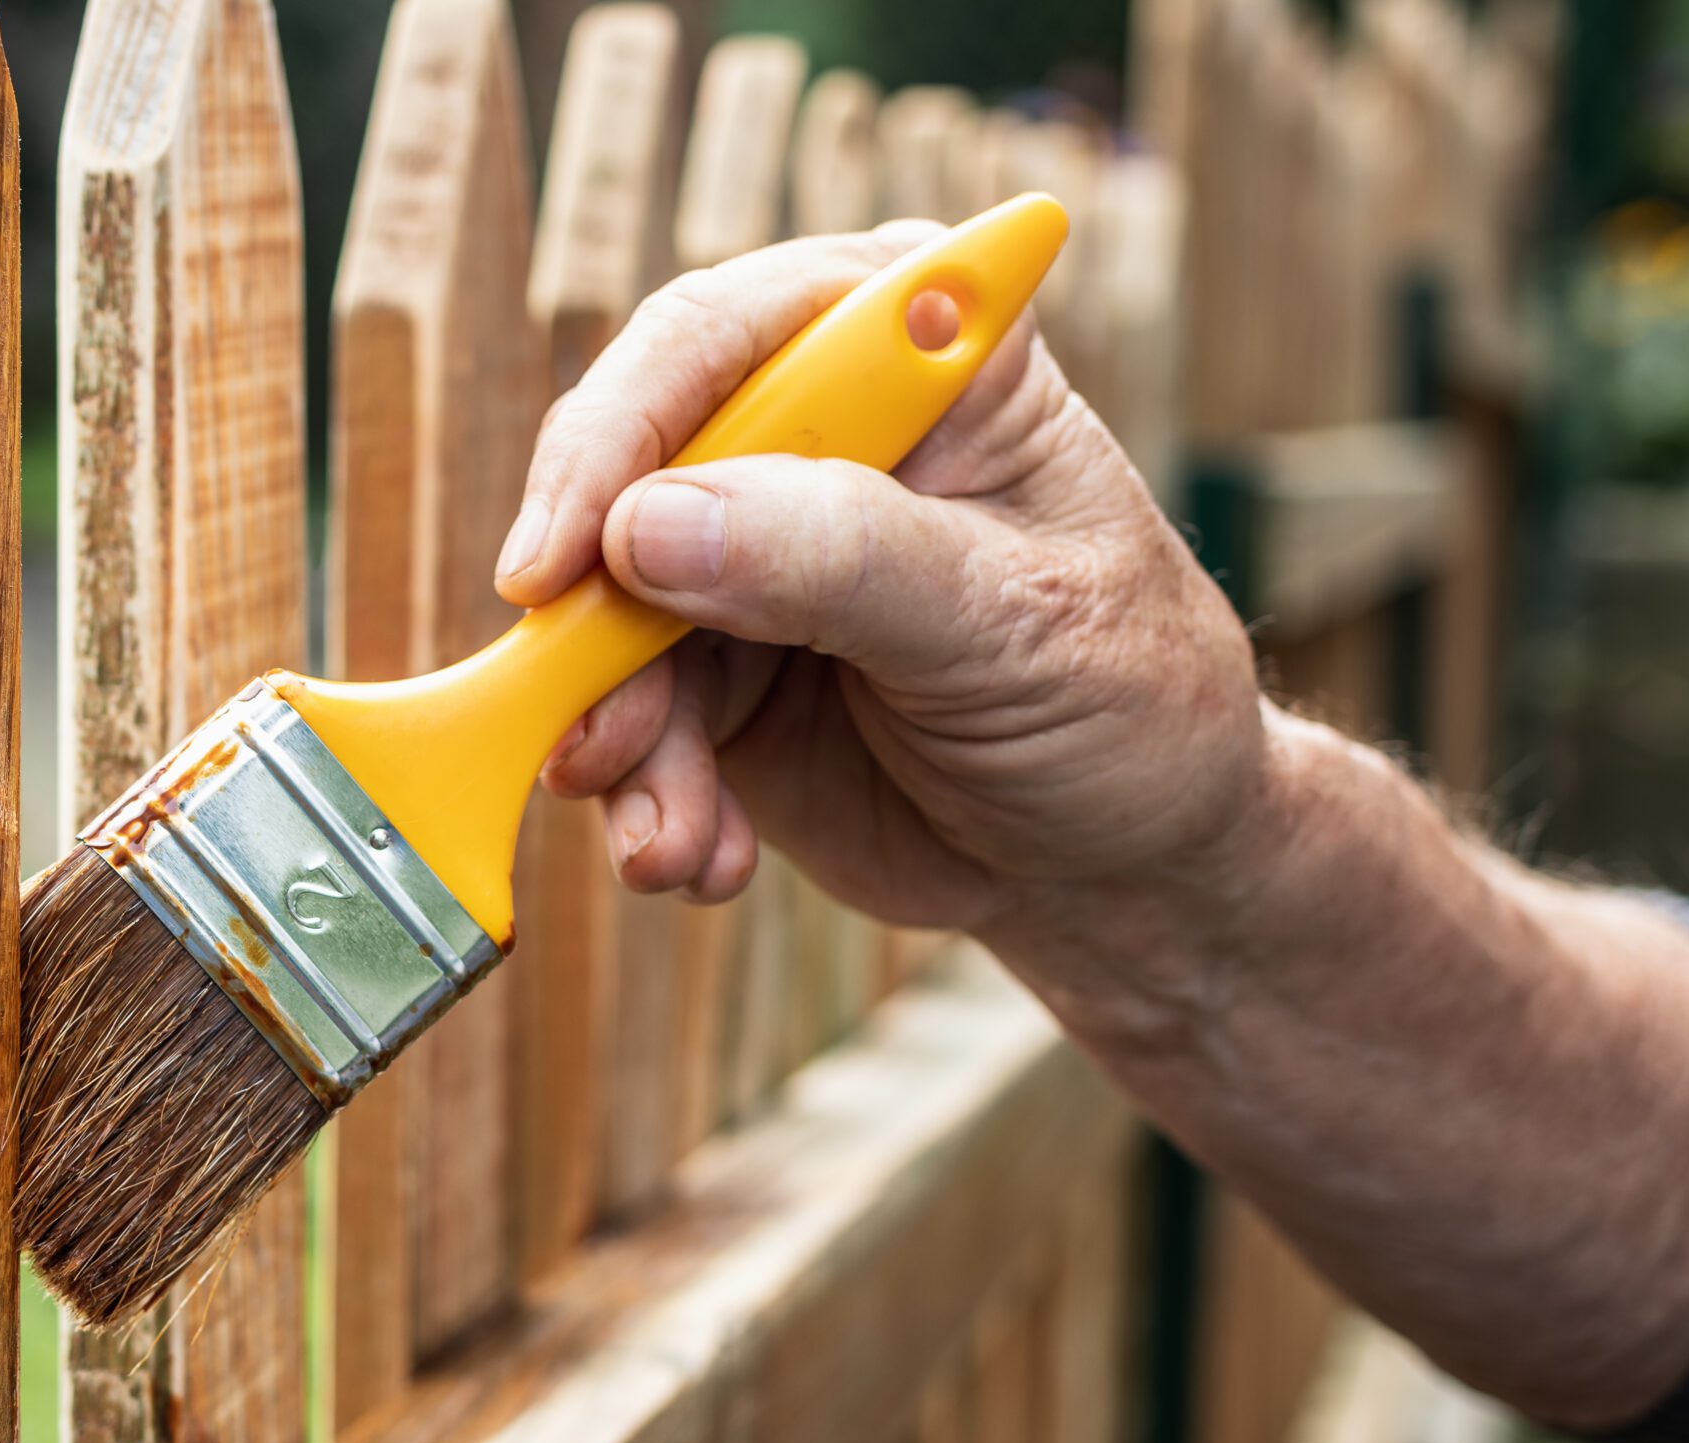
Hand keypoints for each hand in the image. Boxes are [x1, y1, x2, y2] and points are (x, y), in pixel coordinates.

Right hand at [497, 223, 1266, 929]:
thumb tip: (651, 527)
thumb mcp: (1010, 621)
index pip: (720, 338)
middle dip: (592, 624)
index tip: (562, 556)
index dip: (620, 430)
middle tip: (594, 739)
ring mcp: (744, 555)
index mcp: (906, 353)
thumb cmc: (1124, 696)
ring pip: (600, 620)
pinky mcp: (710, 672)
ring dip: (620, 743)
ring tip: (677, 843)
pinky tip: (707, 857)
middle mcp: (805, 432)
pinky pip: (622, 720)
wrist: (1126, 858)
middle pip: (622, 477)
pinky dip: (647, 799)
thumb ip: (842, 559)